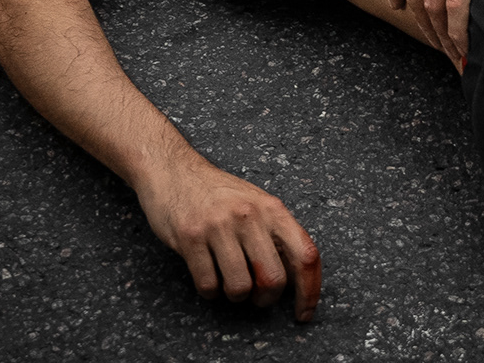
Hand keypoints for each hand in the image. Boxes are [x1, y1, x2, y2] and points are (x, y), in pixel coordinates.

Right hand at [136, 152, 321, 321]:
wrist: (174, 170)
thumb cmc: (219, 193)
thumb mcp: (258, 203)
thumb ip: (277, 234)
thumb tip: (297, 277)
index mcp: (273, 209)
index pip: (305, 255)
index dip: (309, 290)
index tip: (303, 313)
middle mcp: (250, 216)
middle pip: (274, 279)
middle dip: (265, 299)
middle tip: (256, 297)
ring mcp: (219, 226)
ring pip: (240, 288)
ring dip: (235, 296)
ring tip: (228, 281)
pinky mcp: (190, 237)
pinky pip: (208, 285)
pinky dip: (210, 291)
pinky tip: (208, 275)